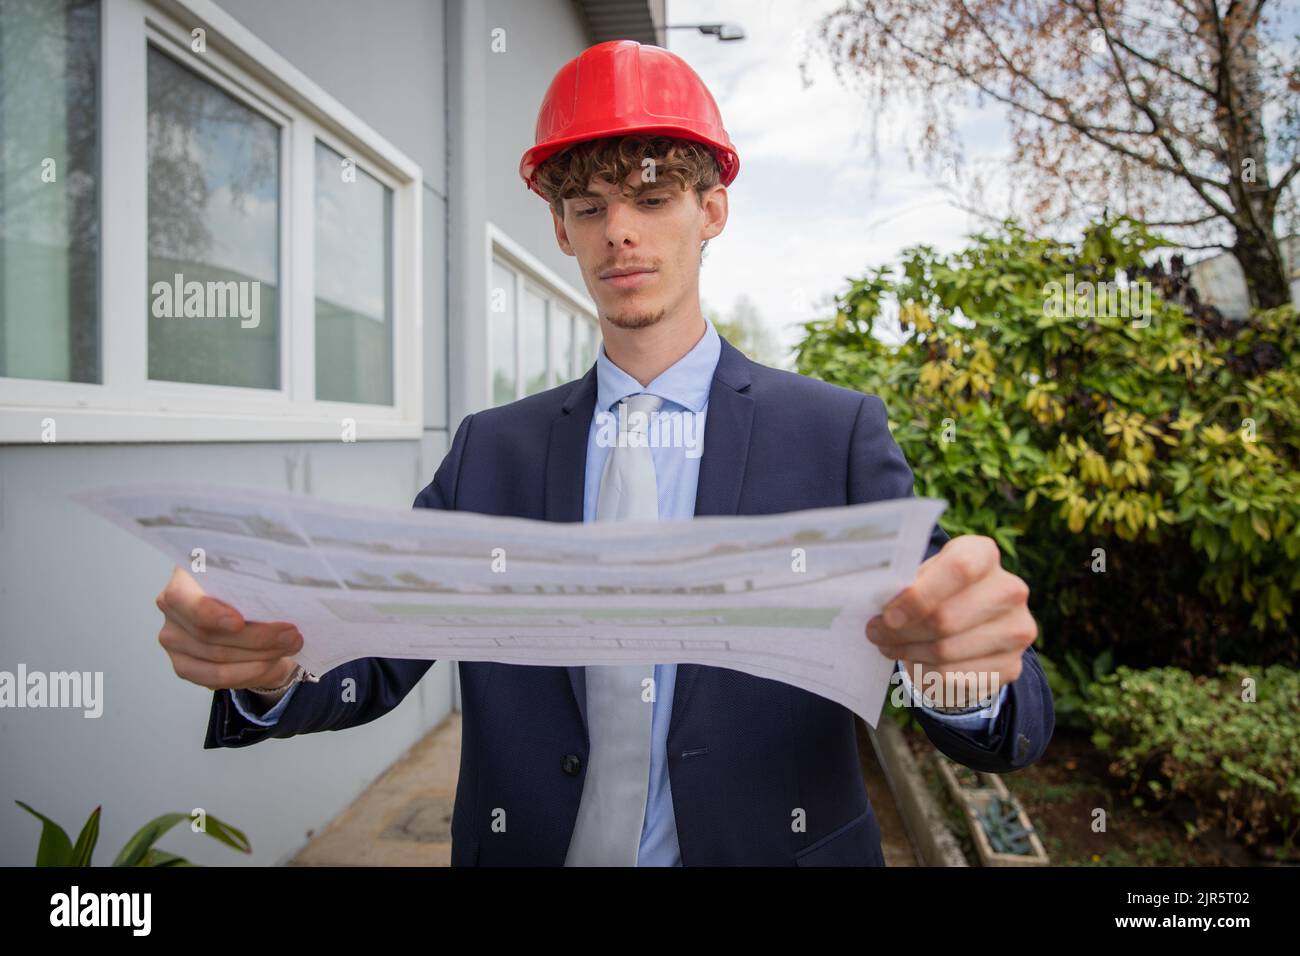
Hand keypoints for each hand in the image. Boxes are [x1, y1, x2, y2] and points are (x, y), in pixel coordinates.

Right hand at [156, 566, 303, 690]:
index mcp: (183, 577)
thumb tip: (284, 587)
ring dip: (260, 656)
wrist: (249, 608)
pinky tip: (273, 663)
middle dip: (256, 637)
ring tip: (291, 646)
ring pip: (217, 659)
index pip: (181, 598)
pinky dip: (250, 673)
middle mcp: (172, 609)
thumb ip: (258, 576)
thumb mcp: (254, 573)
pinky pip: (216, 678)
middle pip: (208, 634)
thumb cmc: (250, 585)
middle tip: (291, 634)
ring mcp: (174, 639)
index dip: (209, 613)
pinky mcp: (184, 665)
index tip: (239, 621)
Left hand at [865, 535, 1036, 708]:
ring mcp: (1016, 630)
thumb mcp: (922, 576)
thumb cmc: (936, 591)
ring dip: (909, 653)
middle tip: (875, 633)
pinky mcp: (1011, 666)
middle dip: (902, 631)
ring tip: (889, 646)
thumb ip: (905, 585)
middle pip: (946, 618)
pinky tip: (914, 661)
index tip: (888, 615)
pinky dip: (926, 673)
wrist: (970, 624)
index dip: (920, 596)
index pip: (958, 569)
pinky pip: (955, 677)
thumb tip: (881, 609)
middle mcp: (1009, 590)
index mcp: (984, 555)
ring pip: (947, 652)